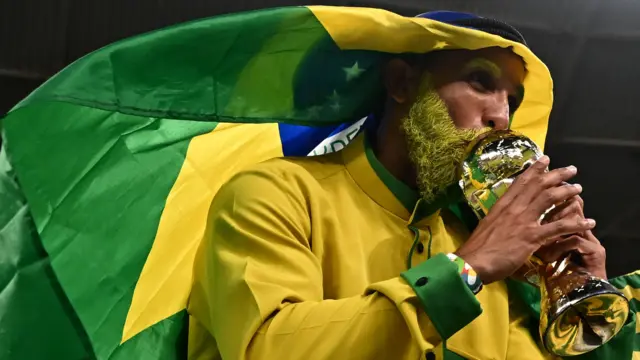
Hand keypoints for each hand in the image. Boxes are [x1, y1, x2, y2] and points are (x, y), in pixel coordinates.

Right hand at [455, 156, 595, 283]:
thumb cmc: (478, 248)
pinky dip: (575, 223)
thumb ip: (500, 219)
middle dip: (556, 175)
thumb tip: (505, 218)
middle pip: (538, 185)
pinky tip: (588, 222)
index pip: (521, 182)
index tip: (545, 160)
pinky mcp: (532, 237)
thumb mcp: (488, 226)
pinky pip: (558, 227)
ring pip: (549, 199)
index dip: (535, 170)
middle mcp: (514, 209)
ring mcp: (523, 221)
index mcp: (502, 205)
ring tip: (579, 188)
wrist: (473, 262)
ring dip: (566, 192)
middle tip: (571, 169)